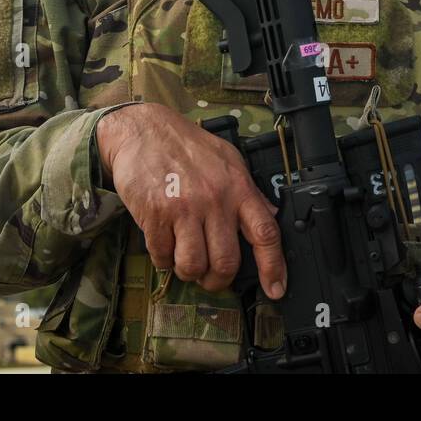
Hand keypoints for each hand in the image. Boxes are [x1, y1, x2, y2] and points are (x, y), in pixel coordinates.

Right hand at [96, 102, 285, 296]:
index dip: (274, 267)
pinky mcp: (156, 215)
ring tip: (186, 260)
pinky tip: (165, 245)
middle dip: (219, 281)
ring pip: (193, 266)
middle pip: (226, 262)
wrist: (145, 131)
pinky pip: (162, 257)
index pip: (265, 234)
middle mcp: (215, 200)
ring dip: (189, 273)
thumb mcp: (229, 161)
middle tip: (212, 278)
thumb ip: (249, 191)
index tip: (275, 289)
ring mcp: (184, 209)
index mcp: (239, 188)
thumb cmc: (189, 147)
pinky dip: (164, 260)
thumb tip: (270, 216)